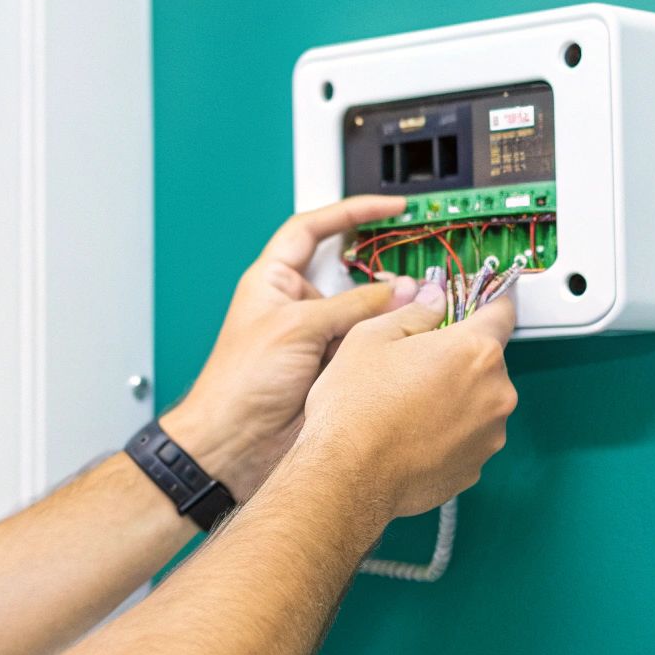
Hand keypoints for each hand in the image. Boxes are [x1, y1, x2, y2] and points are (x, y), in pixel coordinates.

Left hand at [162, 196, 418, 501]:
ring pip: (366, 313)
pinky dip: (388, 344)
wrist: (234, 445)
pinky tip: (407, 343)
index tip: (391, 208)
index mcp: (274, 280)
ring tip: (418, 312)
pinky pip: (368, 347)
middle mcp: (296, 305)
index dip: (352, 213)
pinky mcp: (331, 369)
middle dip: (384, 273)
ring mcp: (316, 338)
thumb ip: (352, 305)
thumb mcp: (296, 328)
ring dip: (389, 314)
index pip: (314, 228)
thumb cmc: (238, 384)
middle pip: (350, 274)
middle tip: (420, 270)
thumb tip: (398, 289)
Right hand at [299, 293, 517, 529]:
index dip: (484, 303)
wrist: (347, 476)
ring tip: (407, 406)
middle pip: (487, 360)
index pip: (501, 311)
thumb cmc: (355, 407)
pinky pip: (469, 437)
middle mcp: (495, 392)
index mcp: (474, 351)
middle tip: (414, 365)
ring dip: (454, 397)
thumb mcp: (371, 337)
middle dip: (457, 358)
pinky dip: (448, 432)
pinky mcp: (476, 466)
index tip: (470, 304)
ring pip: (478, 401)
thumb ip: (414, 311)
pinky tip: (412, 434)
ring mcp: (490, 434)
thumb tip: (433, 299)